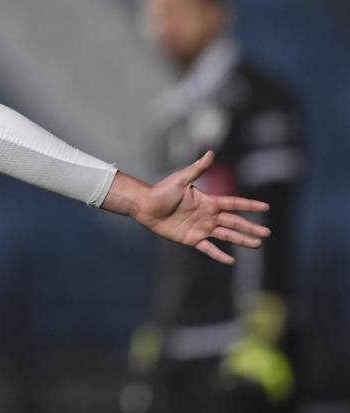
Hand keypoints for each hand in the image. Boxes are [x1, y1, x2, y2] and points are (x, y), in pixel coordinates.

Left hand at [131, 151, 270, 263]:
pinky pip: (208, 248)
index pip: (234, 203)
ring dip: (241, 240)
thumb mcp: (181, 179)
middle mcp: (208, 216)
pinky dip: (219, 255)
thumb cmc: (161, 191)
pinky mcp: (191, 239)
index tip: (266, 207)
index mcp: (208, 201)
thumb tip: (210, 152)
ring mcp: (201, 228)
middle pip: (234, 222)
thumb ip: (197, 169)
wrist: (145, 207)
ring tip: (257, 245)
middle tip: (267, 234)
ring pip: (226, 236)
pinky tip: (231, 260)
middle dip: (251, 227)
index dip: (249, 206)